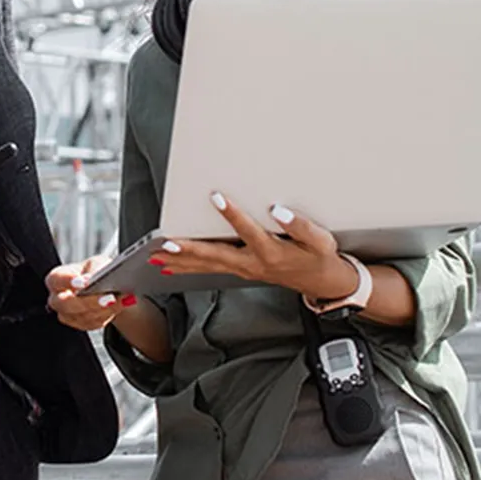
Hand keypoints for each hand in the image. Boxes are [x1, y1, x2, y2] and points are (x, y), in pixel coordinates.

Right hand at [45, 258, 137, 332]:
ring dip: (104, 309)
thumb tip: (91, 279)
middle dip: (89, 301)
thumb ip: (93, 269)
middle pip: (66, 304)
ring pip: (83, 316)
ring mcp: (67, 315)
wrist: (104, 285)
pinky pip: (94, 323)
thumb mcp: (96, 263)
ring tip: (119, 300)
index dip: (68, 281)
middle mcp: (57, 299)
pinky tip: (119, 305)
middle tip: (108, 298)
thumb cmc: (95, 270)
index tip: (85, 282)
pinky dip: (108, 314)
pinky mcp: (81, 325)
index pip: (56, 279)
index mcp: (56, 278)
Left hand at [151, 193, 359, 301]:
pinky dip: (189, 267)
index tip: (216, 197)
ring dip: (182, 261)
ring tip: (158, 256)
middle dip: (188, 250)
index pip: (247, 230)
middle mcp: (253, 263)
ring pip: (208, 265)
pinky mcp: (241, 270)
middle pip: (215, 256)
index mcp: (271, 253)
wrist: (322, 282)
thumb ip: (300, 225)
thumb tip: (278, 210)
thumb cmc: (319, 257)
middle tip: (166, 244)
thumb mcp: (320, 240)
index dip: (232, 214)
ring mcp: (244, 269)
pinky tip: (171, 266)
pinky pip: (210, 269)